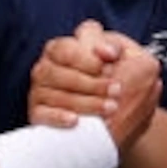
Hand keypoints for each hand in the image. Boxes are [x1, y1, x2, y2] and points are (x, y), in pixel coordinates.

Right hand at [29, 21, 162, 151]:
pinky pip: (41, 114)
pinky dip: (58, 116)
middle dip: (90, 82)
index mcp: (65, 47)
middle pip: (58, 70)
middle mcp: (48, 66)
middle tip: (117, 90)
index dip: (86, 55)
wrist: (124, 116)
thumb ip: (117, 46)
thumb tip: (107, 51)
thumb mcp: (127, 57)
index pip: (66, 47)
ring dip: (84, 102)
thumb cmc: (123, 80)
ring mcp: (41, 89)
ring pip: (53, 93)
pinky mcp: (39, 113)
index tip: (112, 62)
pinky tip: (76, 120)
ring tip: (110, 108)